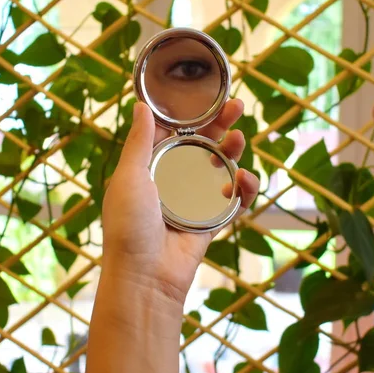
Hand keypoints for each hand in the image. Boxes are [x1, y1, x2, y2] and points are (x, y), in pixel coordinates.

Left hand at [101, 99, 259, 305]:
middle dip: (222, 124)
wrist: (146, 276)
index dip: (193, 113)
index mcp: (153, 165)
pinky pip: (235, 199)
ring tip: (239, 141)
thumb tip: (141, 105)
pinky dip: (244, 189)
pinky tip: (244, 180)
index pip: (176, 131)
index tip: (209, 96)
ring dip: (234, 151)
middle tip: (238, 107)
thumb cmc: (129, 226)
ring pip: (222, 167)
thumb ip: (140, 142)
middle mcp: (176, 177)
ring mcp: (196, 198)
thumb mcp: (129, 177)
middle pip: (204, 144)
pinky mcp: (212, 218)